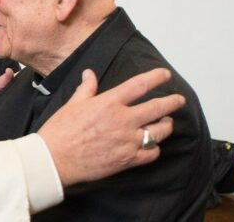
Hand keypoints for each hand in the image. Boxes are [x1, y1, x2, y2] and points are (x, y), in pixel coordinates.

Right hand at [38, 68, 183, 186]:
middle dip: (172, 102)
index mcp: (109, 103)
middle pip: (158, 108)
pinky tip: (152, 145)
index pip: (140, 85)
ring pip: (160, 131)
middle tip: (178, 100)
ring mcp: (128, 141)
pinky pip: (152, 153)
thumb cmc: (61, 131)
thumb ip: (87, 88)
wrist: (55, 159)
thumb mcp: (73, 104)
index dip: (156, 77)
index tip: (165, 75)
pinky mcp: (128, 159)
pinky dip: (154, 148)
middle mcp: (123, 120)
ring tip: (166, 122)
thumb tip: (90, 74)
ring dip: (166, 125)